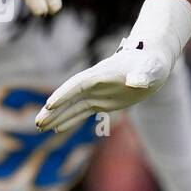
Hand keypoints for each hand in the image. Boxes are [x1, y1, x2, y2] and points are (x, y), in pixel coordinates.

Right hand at [36, 40, 174, 133]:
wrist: (153, 62)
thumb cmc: (152, 63)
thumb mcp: (150, 69)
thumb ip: (142, 75)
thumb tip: (136, 83)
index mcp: (101, 74)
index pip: (78, 85)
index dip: (64, 95)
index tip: (50, 106)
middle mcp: (95, 83)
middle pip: (69, 97)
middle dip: (53, 110)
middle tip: (37, 123)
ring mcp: (97, 92)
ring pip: (72, 106)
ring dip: (57, 117)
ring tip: (40, 127)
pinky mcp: (103, 101)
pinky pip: (82, 111)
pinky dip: (70, 119)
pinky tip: (57, 128)